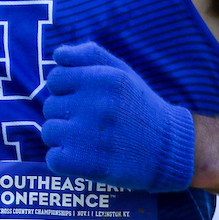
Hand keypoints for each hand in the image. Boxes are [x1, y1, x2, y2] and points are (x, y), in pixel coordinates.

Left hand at [41, 42, 193, 191]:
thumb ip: (89, 55)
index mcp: (103, 78)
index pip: (55, 79)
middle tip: (91, 123)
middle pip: (50, 106)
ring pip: (49, 132)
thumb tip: (57, 55)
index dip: (65, 90)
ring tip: (88, 140)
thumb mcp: (121, 71)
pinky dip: (64, 161)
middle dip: (66, 114)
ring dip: (64, 138)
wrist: (169, 149)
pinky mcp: (85, 164)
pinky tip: (85, 158)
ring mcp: (88, 135)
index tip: (82, 100)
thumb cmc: (140, 107)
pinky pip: (53, 159)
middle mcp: (95, 104)